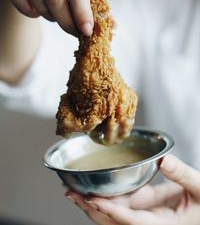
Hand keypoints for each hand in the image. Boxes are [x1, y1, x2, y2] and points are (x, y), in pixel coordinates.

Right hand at [0, 0, 105, 35]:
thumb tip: (112, 24)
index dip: (83, 10)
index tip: (88, 31)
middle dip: (69, 22)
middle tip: (77, 32)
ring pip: (40, 7)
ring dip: (53, 18)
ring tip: (59, 11)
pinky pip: (25, 8)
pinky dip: (36, 13)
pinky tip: (40, 5)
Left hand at [66, 155, 199, 224]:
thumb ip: (184, 176)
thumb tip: (164, 160)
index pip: (132, 221)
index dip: (111, 211)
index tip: (92, 199)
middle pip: (115, 220)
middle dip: (92, 207)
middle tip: (71, 193)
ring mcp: (146, 217)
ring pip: (116, 213)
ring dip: (94, 203)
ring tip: (74, 190)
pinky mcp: (147, 208)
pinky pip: (124, 204)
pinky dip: (109, 197)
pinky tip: (96, 189)